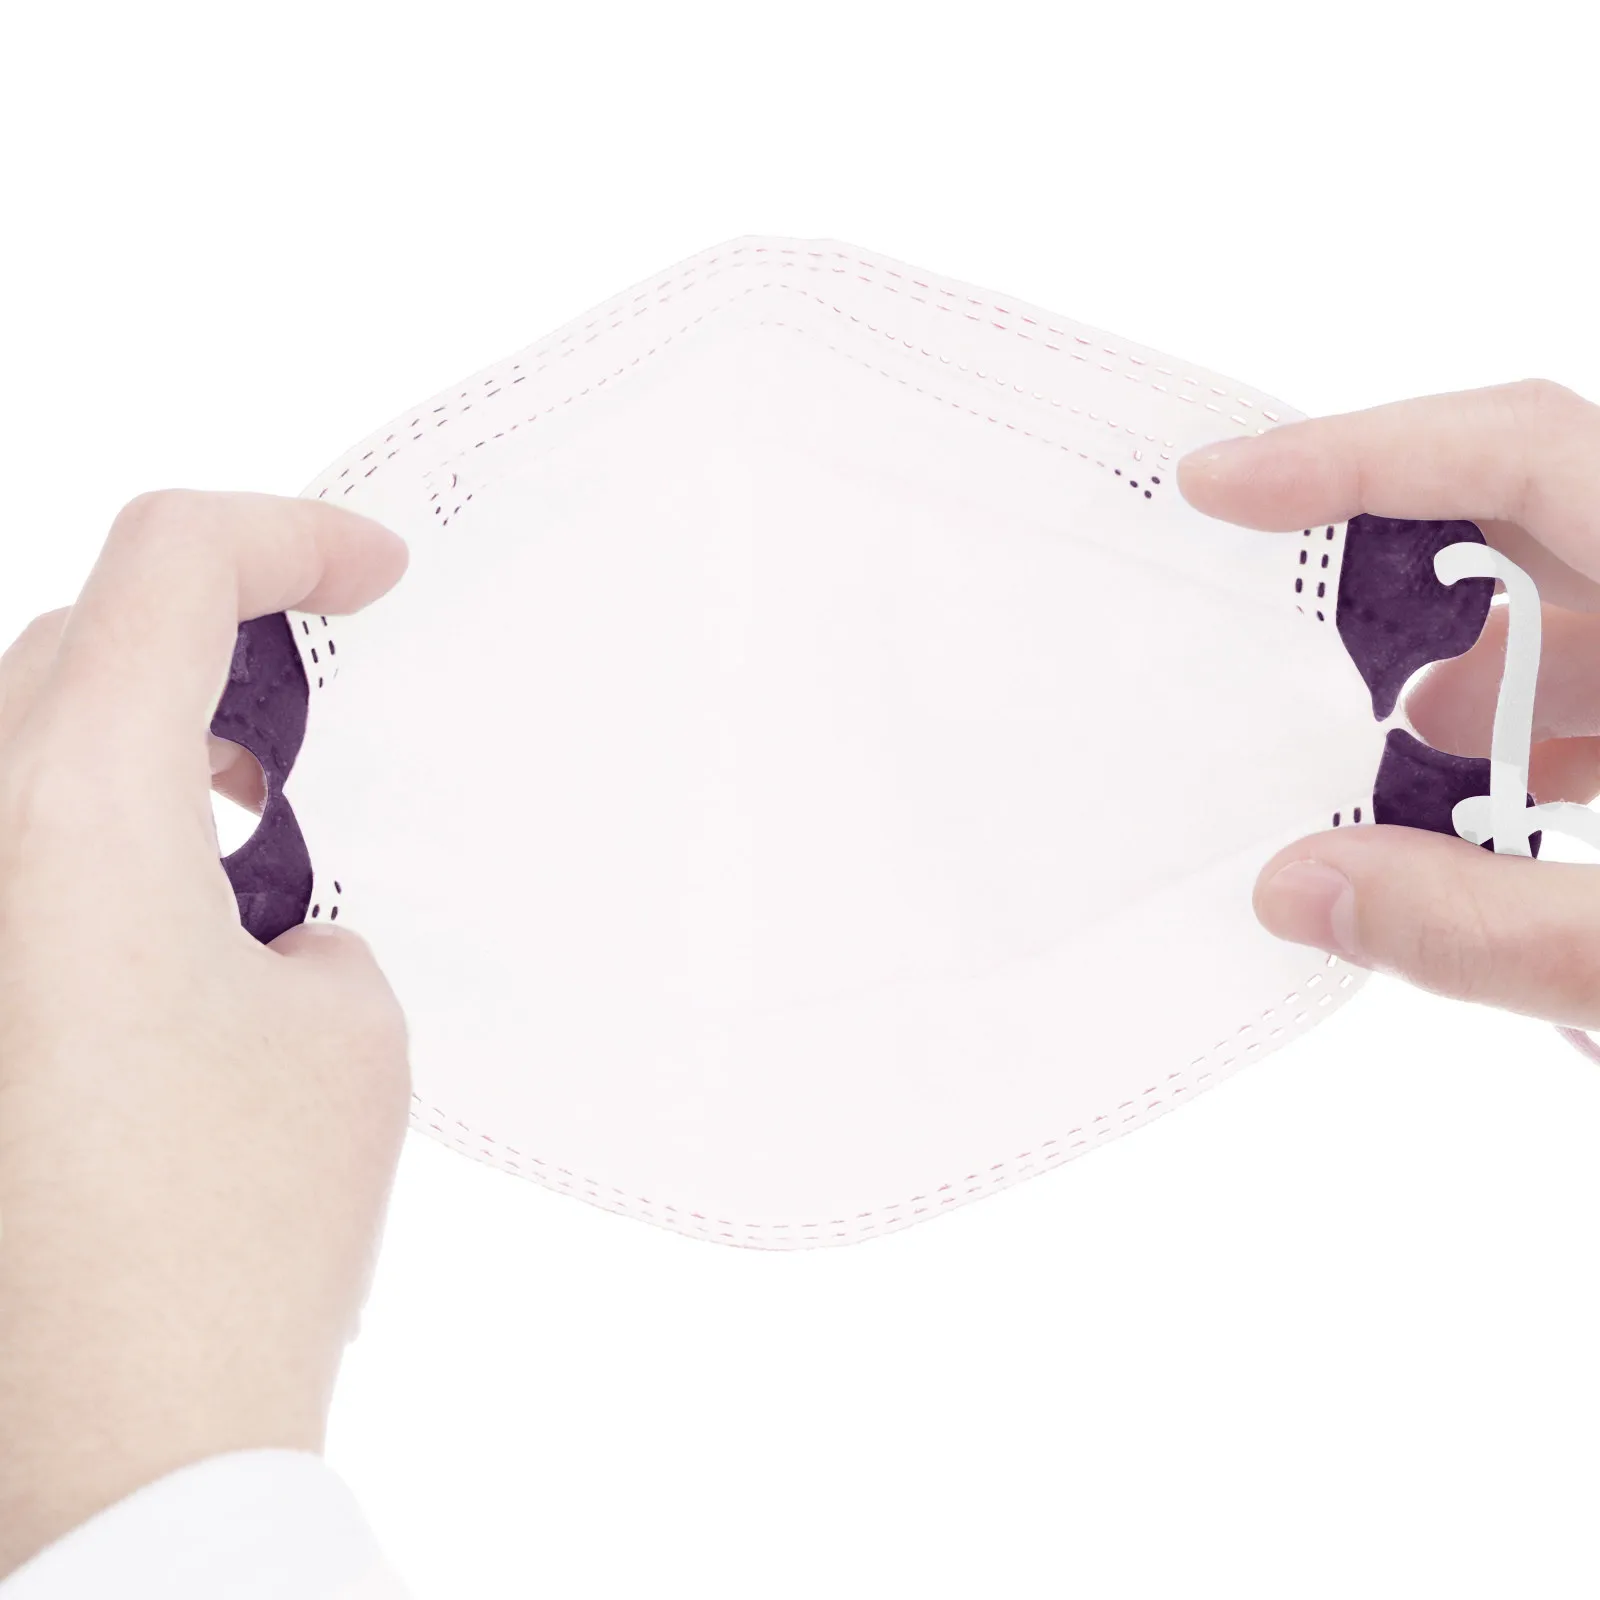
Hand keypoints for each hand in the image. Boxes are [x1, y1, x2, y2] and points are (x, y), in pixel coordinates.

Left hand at [0, 491, 409, 1574]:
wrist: (123, 1440)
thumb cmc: (236, 1233)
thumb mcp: (348, 1021)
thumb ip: (305, 910)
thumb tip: (259, 912)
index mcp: (77, 815)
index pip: (167, 566)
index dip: (287, 533)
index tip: (371, 570)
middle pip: (78, 640)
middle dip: (216, 639)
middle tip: (323, 688)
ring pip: (25, 742)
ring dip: (142, 738)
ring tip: (252, 815)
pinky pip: (10, 852)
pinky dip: (92, 836)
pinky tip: (173, 922)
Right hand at [1179, 378, 1599, 1027]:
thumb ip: (1490, 930)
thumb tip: (1296, 891)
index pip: (1528, 447)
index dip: (1362, 456)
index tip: (1219, 489)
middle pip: (1538, 510)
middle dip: (1399, 572)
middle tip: (1278, 632)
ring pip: (1581, 602)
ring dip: (1469, 664)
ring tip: (1382, 751)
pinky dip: (1533, 725)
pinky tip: (1483, 810)